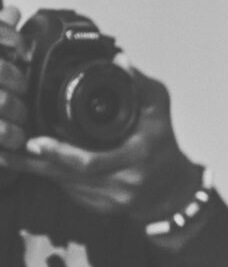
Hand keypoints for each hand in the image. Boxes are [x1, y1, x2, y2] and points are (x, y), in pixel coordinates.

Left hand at [0, 4, 199, 223]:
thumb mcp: (157, 110)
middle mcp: (122, 183)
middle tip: (7, 145)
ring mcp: (108, 199)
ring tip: (6, 152)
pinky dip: (47, 173)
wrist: (172, 191)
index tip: (34, 141)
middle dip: (33, 159)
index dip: (61, 154)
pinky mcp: (97, 207)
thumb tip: (119, 59)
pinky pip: (67, 189)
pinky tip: (28, 161)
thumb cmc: (162, 146)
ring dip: (32, 167)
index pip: (93, 162)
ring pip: (63, 182)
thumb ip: (139, 84)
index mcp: (136, 158)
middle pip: (68, 174)